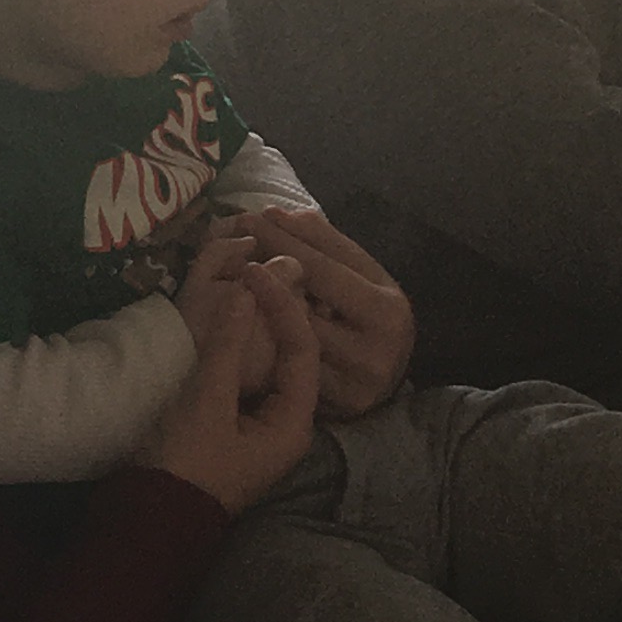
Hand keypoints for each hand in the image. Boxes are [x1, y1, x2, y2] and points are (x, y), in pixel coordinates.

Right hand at [147, 254, 317, 513]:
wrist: (149, 519)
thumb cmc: (185, 465)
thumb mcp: (206, 402)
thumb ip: (227, 347)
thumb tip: (245, 292)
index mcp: (293, 423)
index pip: (303, 349)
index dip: (283, 306)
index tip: (255, 272)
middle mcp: (286, 425)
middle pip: (292, 357)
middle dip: (275, 314)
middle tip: (253, 272)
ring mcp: (260, 428)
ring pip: (268, 366)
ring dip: (255, 330)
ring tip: (239, 288)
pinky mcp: (234, 428)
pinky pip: (246, 378)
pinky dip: (238, 350)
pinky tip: (223, 324)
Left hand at [230, 204, 414, 418]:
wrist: (388, 371)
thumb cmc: (371, 312)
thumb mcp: (363, 272)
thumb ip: (327, 244)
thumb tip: (281, 214)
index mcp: (386, 310)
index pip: (323, 270)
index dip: (284, 243)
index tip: (253, 218)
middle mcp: (375, 351)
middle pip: (302, 310)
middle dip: (264, 277)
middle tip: (233, 247)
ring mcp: (354, 384)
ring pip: (292, 344)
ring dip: (259, 312)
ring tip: (235, 281)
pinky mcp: (337, 407)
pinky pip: (291, 373)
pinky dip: (267, 345)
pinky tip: (246, 321)